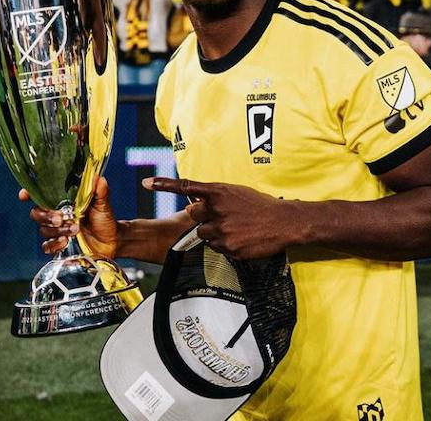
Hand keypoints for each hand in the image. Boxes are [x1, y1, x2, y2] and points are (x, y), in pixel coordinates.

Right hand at [21, 176, 118, 257]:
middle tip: (60, 218)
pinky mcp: (59, 245)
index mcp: (63, 201)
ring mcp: (56, 231)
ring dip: (57, 230)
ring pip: (44, 230)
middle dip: (45, 216)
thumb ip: (100, 192)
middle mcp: (56, 215)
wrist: (112, 240)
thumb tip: (98, 178)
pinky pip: (47, 246)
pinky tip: (65, 242)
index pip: (40, 195)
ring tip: (74, 229)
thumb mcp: (103, 204)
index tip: (24, 195)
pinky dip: (53, 245)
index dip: (29, 194)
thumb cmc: (104, 219)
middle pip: (37, 214)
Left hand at [143, 177, 294, 259]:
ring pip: (203, 234)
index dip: (164, 185)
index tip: (147, 184)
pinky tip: (240, 239)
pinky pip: (216, 248)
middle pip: (194, 215)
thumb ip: (215, 198)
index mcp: (219, 192)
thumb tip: (194, 205)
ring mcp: (221, 230)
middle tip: (222, 217)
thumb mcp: (236, 193)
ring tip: (235, 229)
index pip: (186, 187)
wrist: (284, 222)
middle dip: (203, 216)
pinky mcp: (228, 247)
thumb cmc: (261, 206)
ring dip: (213, 232)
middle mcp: (216, 210)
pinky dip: (225, 245)